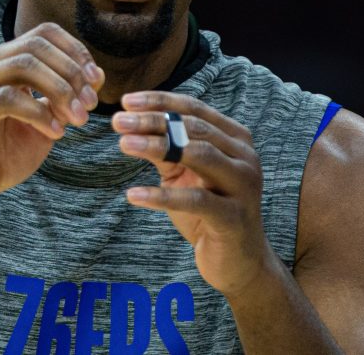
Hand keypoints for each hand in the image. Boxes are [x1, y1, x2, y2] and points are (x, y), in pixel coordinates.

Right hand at [0, 23, 103, 216]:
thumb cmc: (4, 153)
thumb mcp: (45, 120)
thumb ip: (64, 96)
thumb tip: (96, 75)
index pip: (43, 33)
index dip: (75, 51)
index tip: (95, 81)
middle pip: (36, 46)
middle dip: (72, 72)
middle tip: (90, 104)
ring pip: (25, 66)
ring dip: (60, 91)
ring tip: (78, 119)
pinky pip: (9, 99)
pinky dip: (40, 114)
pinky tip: (56, 133)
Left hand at [112, 91, 270, 295]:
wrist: (238, 262)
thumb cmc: (209, 212)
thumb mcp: (185, 175)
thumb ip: (166, 149)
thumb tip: (130, 123)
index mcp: (236, 139)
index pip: (195, 109)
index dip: (160, 102)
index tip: (126, 101)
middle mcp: (245, 157)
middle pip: (194, 128)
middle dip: (152, 121)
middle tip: (118, 121)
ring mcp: (243, 186)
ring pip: (197, 155)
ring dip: (156, 147)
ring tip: (123, 144)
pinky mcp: (234, 217)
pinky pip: (195, 201)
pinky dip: (161, 196)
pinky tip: (133, 195)